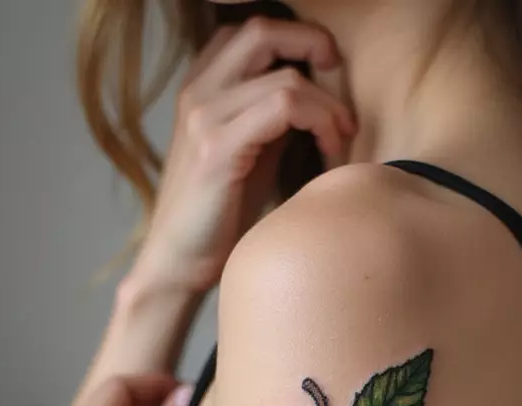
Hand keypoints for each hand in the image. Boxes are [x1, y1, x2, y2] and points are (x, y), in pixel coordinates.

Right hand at [130, 14, 356, 293]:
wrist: (179, 262)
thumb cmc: (219, 214)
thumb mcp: (250, 151)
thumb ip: (274, 115)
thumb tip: (320, 93)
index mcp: (201, 85)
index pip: (251, 28)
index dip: (298, 38)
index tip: (328, 73)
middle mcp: (197, 90)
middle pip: (264, 30)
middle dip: (316, 47)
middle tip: (341, 88)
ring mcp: (204, 116)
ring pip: (286, 77)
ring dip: (328, 107)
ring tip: (339, 141)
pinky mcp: (217, 148)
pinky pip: (284, 107)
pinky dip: (320, 124)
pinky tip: (328, 155)